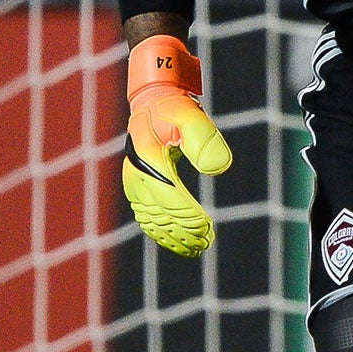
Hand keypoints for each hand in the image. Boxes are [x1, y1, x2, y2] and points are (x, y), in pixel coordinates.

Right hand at [122, 34, 232, 256]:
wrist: (153, 103)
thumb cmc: (175, 109)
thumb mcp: (191, 115)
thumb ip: (204, 139)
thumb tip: (218, 168)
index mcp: (148, 157)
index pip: (169, 196)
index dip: (188, 216)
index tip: (208, 228)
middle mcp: (137, 173)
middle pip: (160, 214)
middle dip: (184, 232)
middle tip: (208, 243)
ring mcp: (134, 183)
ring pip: (152, 220)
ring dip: (174, 238)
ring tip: (198, 248)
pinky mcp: (136, 188)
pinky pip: (146, 218)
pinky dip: (162, 234)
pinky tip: (179, 244)